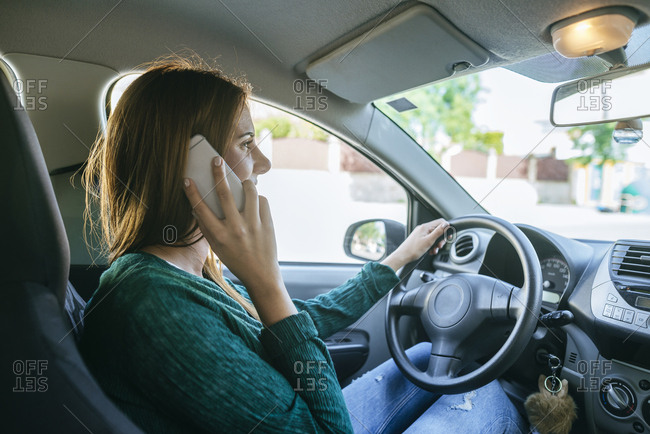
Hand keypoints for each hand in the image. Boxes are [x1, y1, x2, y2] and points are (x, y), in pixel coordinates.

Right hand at [183, 156, 296, 324]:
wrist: (261, 275)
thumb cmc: (236, 260)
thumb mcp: (217, 247)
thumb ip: (208, 228)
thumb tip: (198, 208)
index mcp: (219, 235)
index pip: (200, 209)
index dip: (192, 193)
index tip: (186, 180)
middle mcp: (235, 228)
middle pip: (224, 193)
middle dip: (218, 173)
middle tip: (216, 160)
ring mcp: (253, 225)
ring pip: (249, 191)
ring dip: (245, 183)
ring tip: (242, 183)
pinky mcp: (267, 223)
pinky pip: (262, 201)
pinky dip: (257, 199)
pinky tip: (254, 204)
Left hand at [381, 219, 449, 271]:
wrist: (403, 256)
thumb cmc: (413, 250)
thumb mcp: (429, 241)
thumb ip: (438, 232)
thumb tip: (446, 224)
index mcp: (425, 227)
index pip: (440, 222)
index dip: (446, 228)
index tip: (448, 236)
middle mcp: (423, 229)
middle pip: (438, 230)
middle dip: (441, 239)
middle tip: (439, 246)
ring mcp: (420, 234)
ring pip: (433, 237)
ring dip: (436, 244)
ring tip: (433, 250)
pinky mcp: (419, 239)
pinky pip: (428, 240)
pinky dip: (431, 246)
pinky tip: (430, 251)